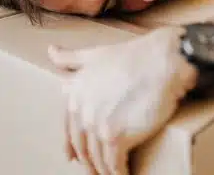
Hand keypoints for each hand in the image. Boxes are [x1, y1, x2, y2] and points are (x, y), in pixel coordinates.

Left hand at [49, 26, 197, 174]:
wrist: (163, 61)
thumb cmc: (136, 56)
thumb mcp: (96, 53)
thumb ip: (72, 58)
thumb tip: (50, 51)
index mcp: (75, 94)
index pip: (69, 129)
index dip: (72, 146)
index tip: (73, 158)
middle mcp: (81, 111)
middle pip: (83, 147)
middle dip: (89, 162)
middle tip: (96, 171)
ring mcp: (97, 126)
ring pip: (98, 159)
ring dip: (104, 171)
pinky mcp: (116, 137)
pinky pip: (114, 165)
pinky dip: (119, 174)